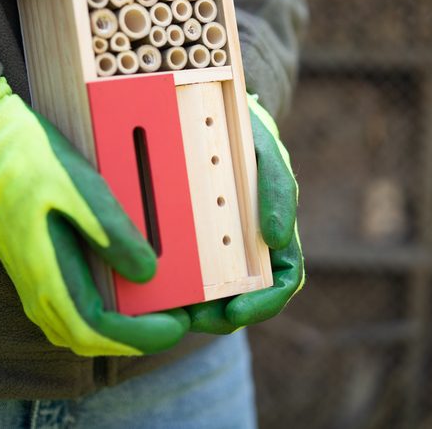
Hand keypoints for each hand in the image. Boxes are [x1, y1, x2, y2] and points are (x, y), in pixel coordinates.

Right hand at [0, 77, 188, 355]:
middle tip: (175, 319)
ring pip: (77, 331)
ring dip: (117, 332)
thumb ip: (111, 233)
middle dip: (136, 338)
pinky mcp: (35, 272)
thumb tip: (147, 272)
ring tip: (155, 313)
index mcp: (49, 274)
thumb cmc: (30, 162)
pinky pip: (69, 313)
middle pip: (90, 340)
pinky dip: (101, 318)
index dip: (142, 335)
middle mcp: (38, 291)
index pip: (98, 330)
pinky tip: (123, 298)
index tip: (177, 323)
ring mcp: (33, 284)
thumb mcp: (79, 189)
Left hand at [185, 95, 304, 332]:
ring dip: (193, 311)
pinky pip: (179, 277)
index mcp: (273, 237)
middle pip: (241, 301)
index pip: (281, 285)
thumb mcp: (267, 155)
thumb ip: (278, 190)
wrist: (206, 113)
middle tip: (195, 318)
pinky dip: (170, 289)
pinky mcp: (182, 246)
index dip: (264, 305)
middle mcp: (245, 251)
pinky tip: (150, 289)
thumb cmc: (244, 137)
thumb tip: (276, 240)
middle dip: (220, 318)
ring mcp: (214, 252)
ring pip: (209, 298)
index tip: (238, 309)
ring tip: (172, 310)